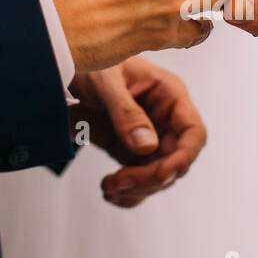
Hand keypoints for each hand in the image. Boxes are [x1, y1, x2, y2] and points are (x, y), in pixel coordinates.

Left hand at [69, 57, 206, 207]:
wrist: (64, 68)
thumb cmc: (92, 63)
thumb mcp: (106, 82)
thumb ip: (125, 113)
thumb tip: (146, 146)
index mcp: (169, 95)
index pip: (193, 132)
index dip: (183, 157)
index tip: (161, 174)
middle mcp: (165, 119)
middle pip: (175, 161)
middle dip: (150, 177)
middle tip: (120, 181)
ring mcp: (150, 137)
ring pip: (158, 176)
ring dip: (137, 189)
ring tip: (110, 186)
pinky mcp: (131, 151)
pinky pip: (140, 180)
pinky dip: (128, 193)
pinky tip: (110, 191)